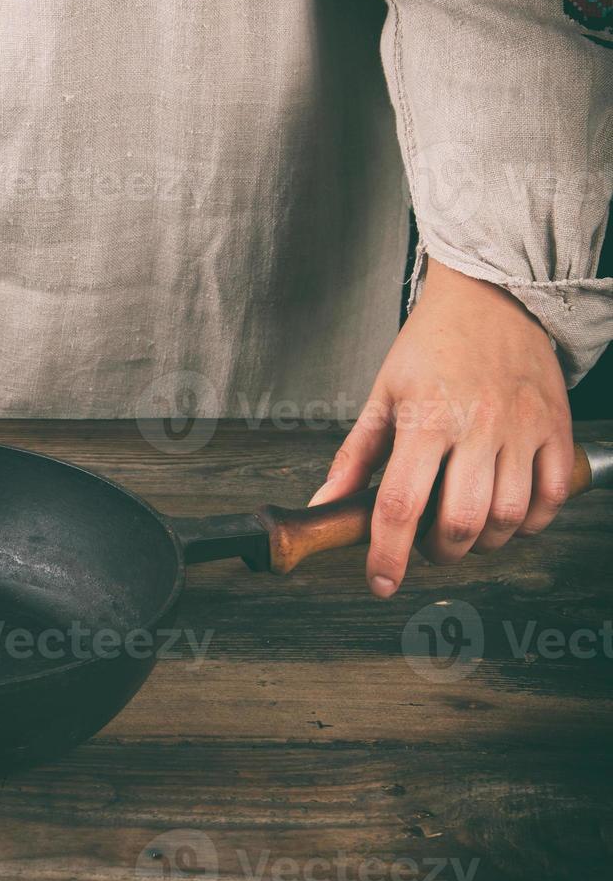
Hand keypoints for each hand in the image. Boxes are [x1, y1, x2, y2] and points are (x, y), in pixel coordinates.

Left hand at [310, 260, 572, 597]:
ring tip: (462, 530)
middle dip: (437, 552)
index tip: (381, 581)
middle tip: (425, 546)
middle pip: (459, 522)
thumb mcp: (381, 396)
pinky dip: (529, 522)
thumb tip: (325, 503)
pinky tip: (505, 514)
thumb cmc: (432, 345)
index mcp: (424, 420)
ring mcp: (520, 430)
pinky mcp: (554, 430)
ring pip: (507, 518)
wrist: (492, 299)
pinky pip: (550, 498)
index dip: (388, 554)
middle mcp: (476, 428)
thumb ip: (355, 457)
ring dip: (481, 542)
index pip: (400, 504)